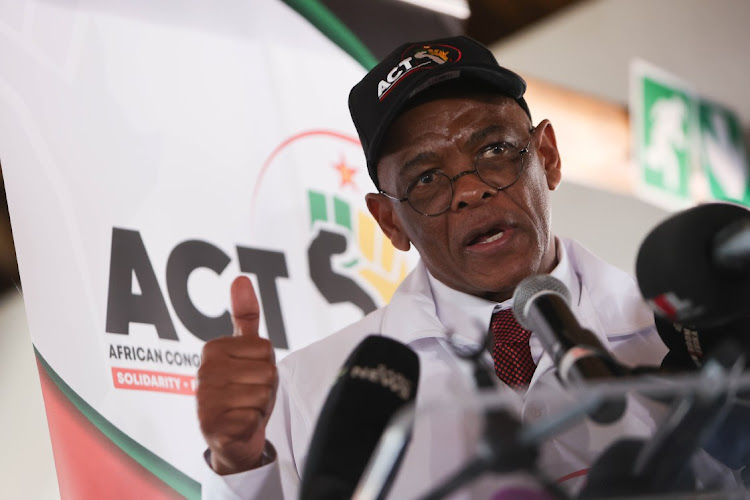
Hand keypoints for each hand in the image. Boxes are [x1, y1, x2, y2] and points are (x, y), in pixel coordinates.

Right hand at [197, 276, 277, 474]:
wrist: (232, 437)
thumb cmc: (243, 389)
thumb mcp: (247, 351)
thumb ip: (245, 315)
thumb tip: (241, 278)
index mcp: (213, 349)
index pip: (265, 349)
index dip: (267, 365)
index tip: (250, 374)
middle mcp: (204, 372)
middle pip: (267, 372)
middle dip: (266, 387)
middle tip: (249, 395)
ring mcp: (205, 400)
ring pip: (263, 395)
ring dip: (261, 406)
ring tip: (245, 409)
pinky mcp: (212, 426)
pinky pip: (254, 418)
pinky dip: (254, 424)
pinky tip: (240, 425)